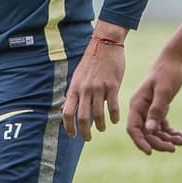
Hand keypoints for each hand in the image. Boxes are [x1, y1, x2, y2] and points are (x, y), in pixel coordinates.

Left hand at [61, 22, 127, 139]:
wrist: (105, 44)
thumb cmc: (91, 61)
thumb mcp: (77, 76)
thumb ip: (74, 93)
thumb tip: (67, 109)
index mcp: (75, 88)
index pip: (67, 112)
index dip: (68, 127)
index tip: (72, 135)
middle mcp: (85, 89)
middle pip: (82, 117)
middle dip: (84, 132)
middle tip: (87, 138)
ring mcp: (98, 88)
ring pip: (98, 114)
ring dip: (100, 126)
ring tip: (102, 128)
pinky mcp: (112, 85)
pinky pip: (113, 107)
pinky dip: (113, 117)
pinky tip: (114, 120)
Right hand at [126, 49, 181, 153]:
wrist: (176, 59)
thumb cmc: (168, 72)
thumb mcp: (164, 91)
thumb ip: (157, 110)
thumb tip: (150, 130)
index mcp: (137, 103)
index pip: (133, 128)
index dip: (140, 142)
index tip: (150, 152)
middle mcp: (141, 108)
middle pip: (145, 132)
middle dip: (158, 142)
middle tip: (173, 148)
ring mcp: (150, 108)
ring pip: (154, 131)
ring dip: (166, 138)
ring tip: (181, 141)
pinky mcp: (159, 107)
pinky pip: (162, 125)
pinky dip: (170, 132)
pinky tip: (181, 136)